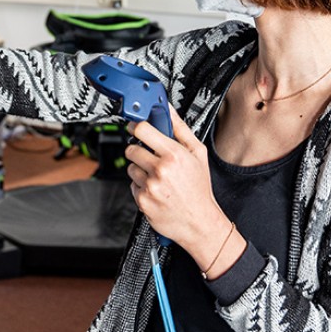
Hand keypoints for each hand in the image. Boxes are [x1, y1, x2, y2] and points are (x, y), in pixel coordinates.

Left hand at [125, 105, 233, 268]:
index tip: (135, 127)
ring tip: (157, 176)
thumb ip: (181, 129)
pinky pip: (132, 185)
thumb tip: (169, 110)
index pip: (142, 130)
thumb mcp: (198, 154)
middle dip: (138, 150)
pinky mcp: (142, 201)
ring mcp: (150, 186)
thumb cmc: (199, 188)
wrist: (199, 221)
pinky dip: (141, 186)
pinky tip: (155, 189)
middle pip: (131, 149)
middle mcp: (160, 170)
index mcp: (174, 155)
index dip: (135, 126)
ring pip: (131, 167)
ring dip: (140, 169)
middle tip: (150, 156)